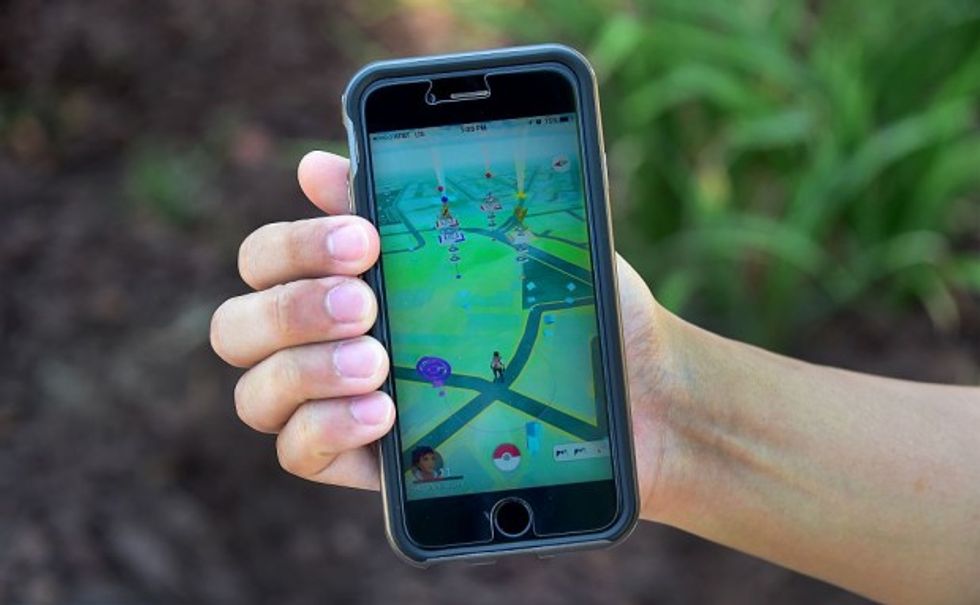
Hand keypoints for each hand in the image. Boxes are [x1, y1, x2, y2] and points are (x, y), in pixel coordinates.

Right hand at [210, 150, 682, 517]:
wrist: (634, 383)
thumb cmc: (563, 301)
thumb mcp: (501, 241)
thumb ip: (407, 203)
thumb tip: (316, 165)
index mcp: (346, 281)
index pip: (266, 259)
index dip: (294, 246)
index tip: (365, 239)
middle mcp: (328, 342)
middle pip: (236, 328)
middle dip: (290, 308)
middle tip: (367, 302)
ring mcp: (340, 406)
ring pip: (256, 395)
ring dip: (305, 370)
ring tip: (379, 363)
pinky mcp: (366, 466)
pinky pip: (298, 454)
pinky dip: (327, 429)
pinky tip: (382, 414)